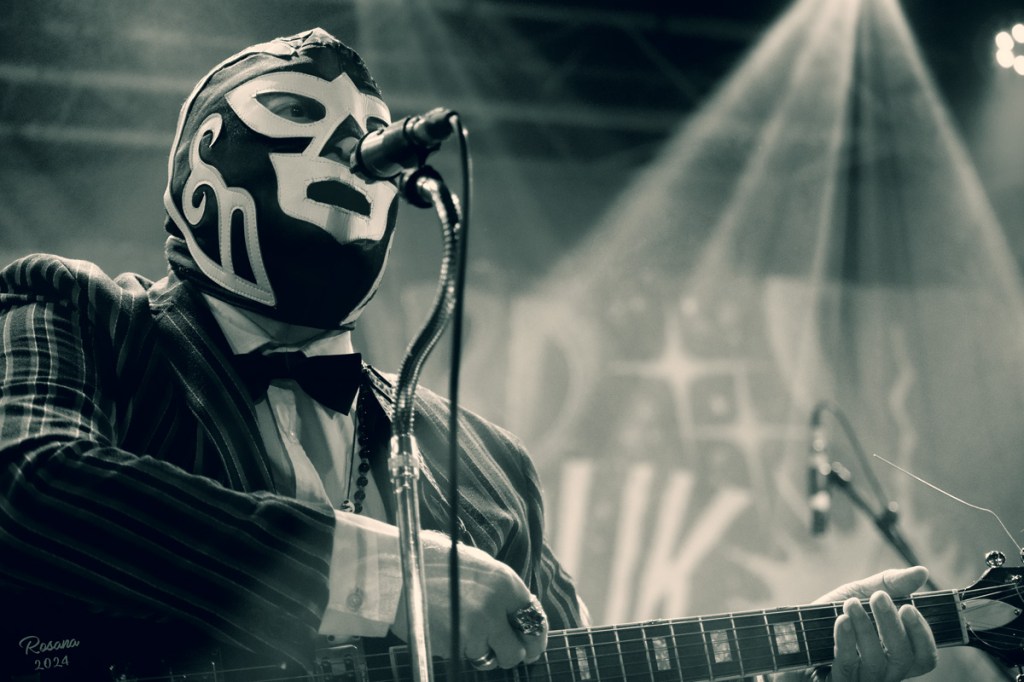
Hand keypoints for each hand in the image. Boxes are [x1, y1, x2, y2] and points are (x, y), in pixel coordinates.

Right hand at [390, 530, 547, 668]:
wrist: (398, 568)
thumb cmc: (438, 563)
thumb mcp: (481, 566)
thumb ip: (502, 592)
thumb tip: (519, 616)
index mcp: (505, 584)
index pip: (535, 621)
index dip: (535, 638)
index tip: (532, 647)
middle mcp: (493, 608)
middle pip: (516, 651)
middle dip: (509, 654)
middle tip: (501, 651)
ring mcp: (471, 629)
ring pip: (486, 658)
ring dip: (477, 650)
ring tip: (460, 626)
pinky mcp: (451, 644)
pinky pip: (461, 655)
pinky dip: (456, 648)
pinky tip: (444, 625)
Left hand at [772, 567, 937, 681]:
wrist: (785, 634)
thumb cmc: (827, 617)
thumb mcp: (857, 595)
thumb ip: (888, 586)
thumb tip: (922, 572)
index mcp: (893, 654)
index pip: (924, 658)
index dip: (922, 635)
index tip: (908, 607)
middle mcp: (882, 673)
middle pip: (903, 658)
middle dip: (892, 625)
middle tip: (879, 598)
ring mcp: (860, 681)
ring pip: (877, 664)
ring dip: (866, 629)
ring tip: (852, 604)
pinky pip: (847, 667)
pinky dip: (846, 640)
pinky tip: (840, 620)